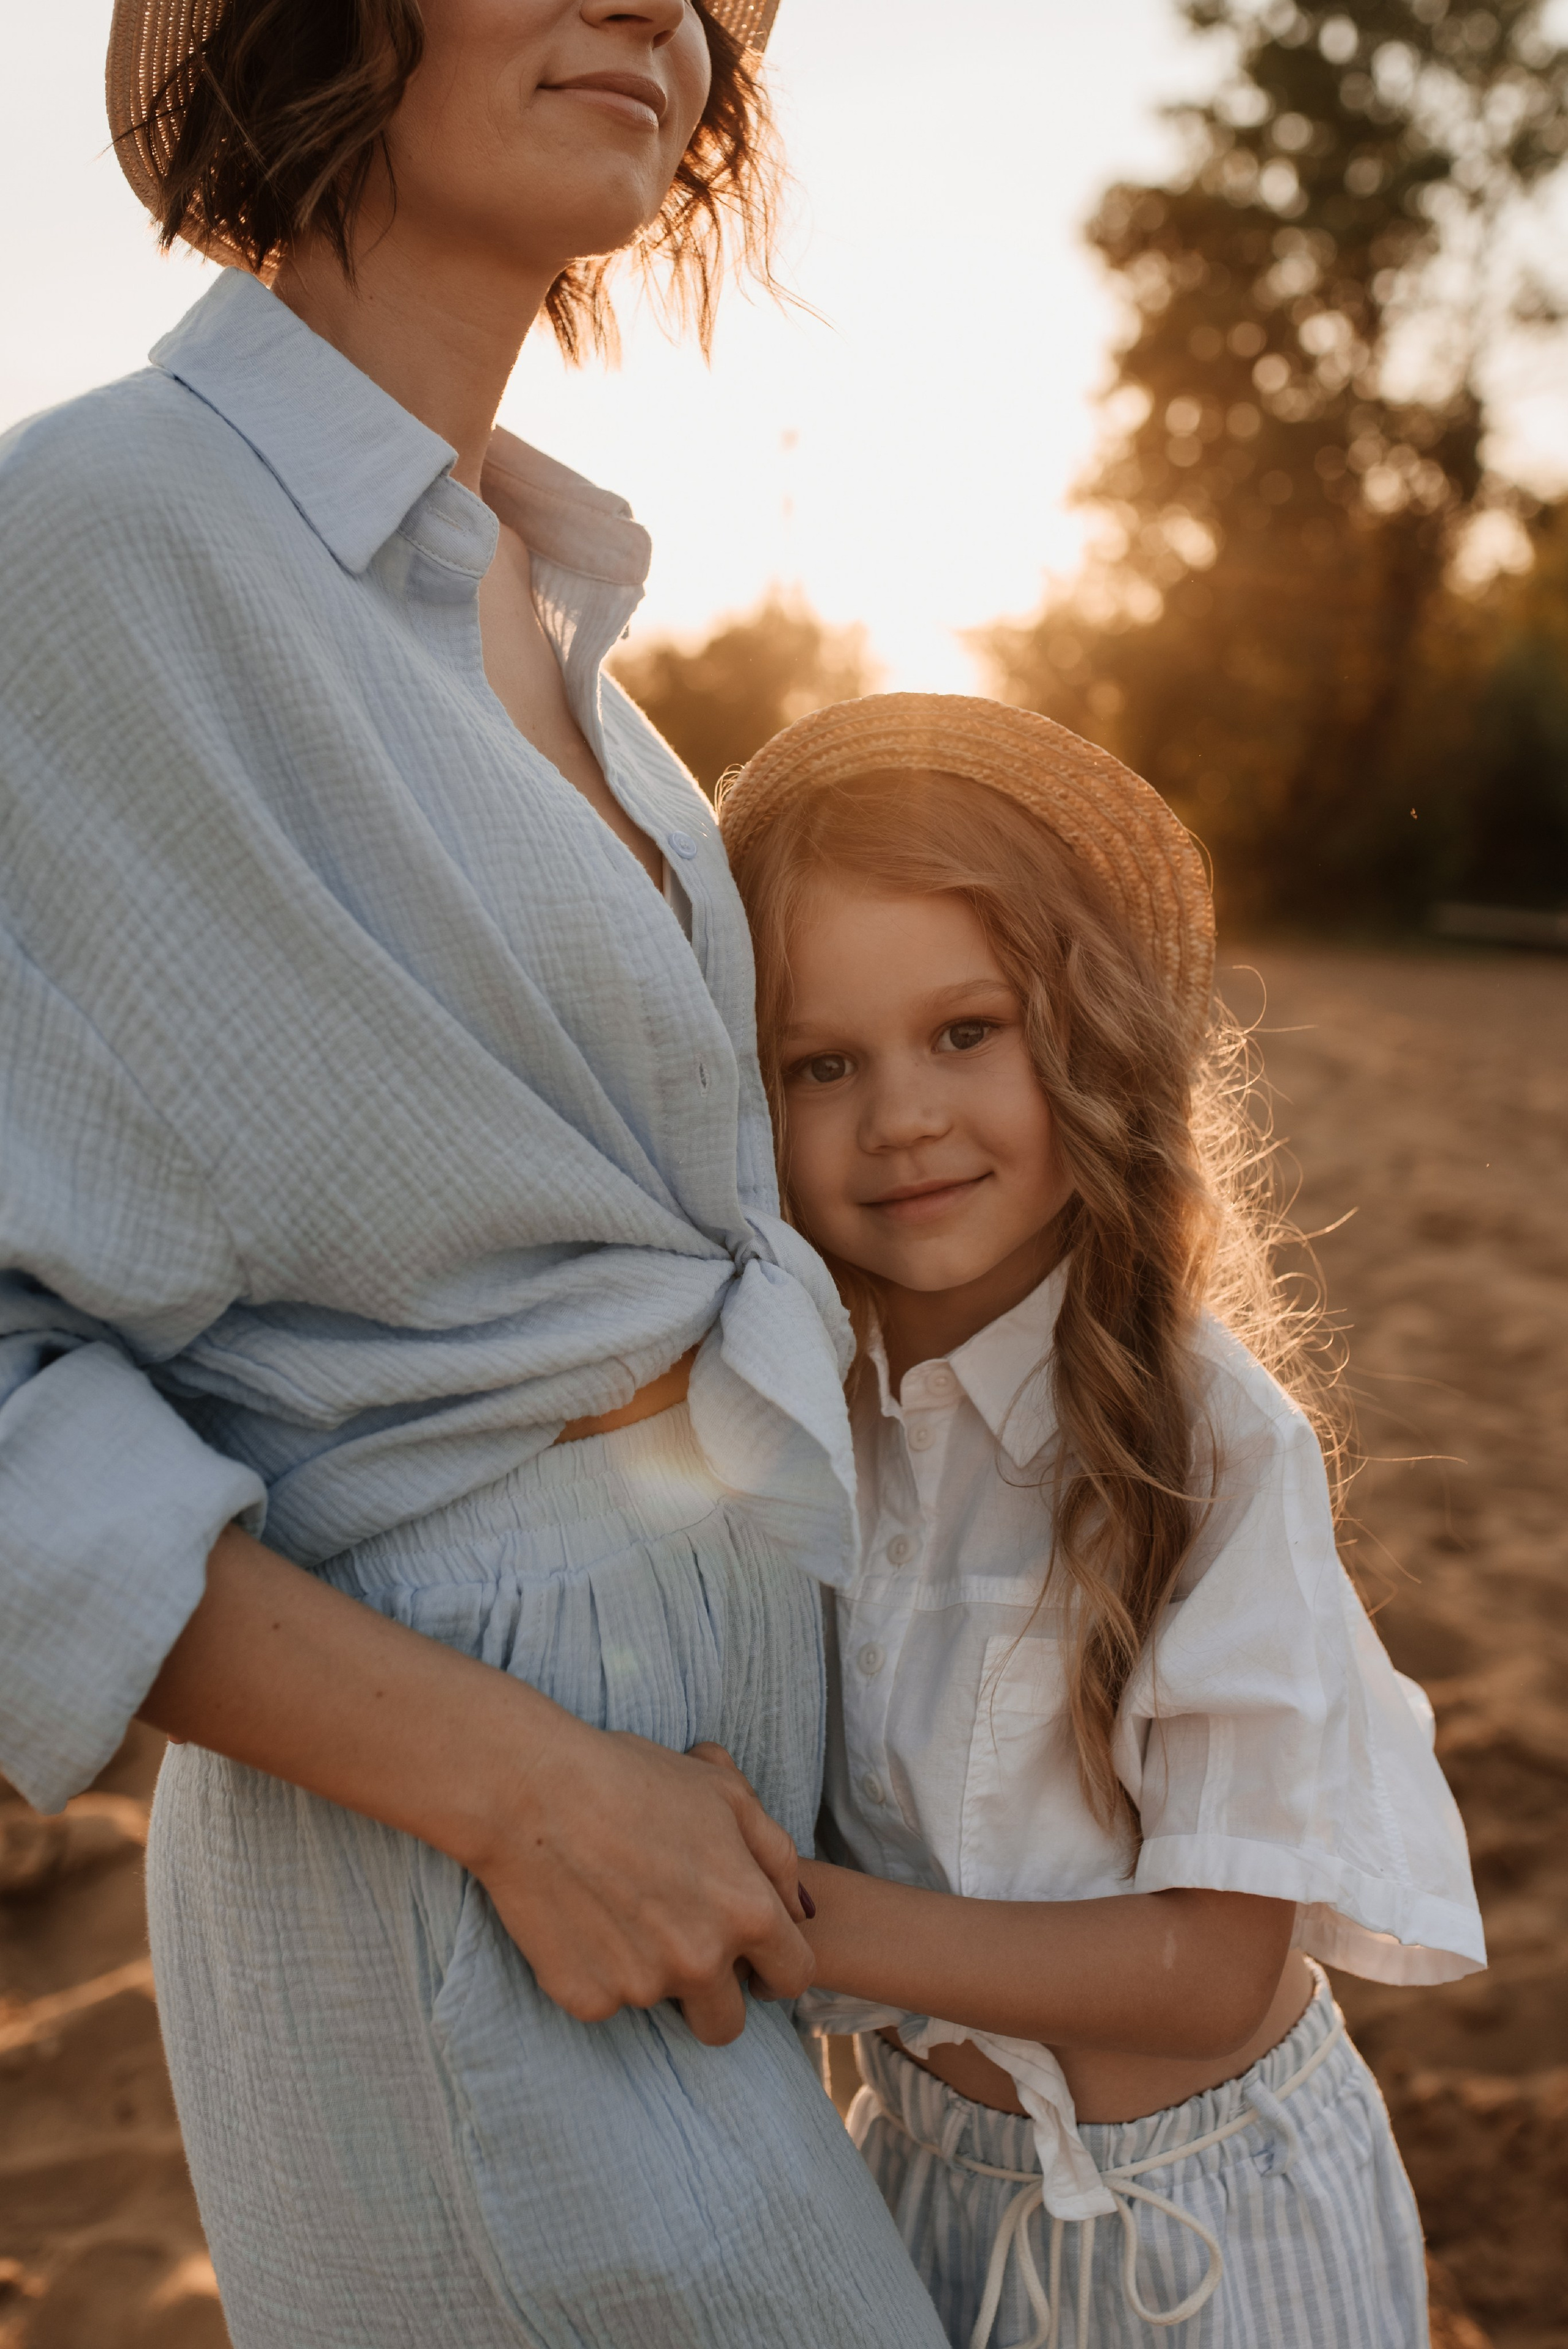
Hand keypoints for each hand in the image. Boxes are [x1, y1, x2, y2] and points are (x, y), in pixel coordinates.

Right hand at [468, 1717, 815, 2046]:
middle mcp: (701, 1962)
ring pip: (661, 2005)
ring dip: (652, 1973)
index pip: (794, 1979)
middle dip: (716, 1997)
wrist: (531, 1791)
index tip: (753, 1960)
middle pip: (727, 2023)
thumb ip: (777, 1857)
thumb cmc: (631, 1777)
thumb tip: (799, 1910)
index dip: (776, 1968)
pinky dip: (599, 1970)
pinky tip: (583, 1917)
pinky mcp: (586, 1998)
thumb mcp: (724, 1794)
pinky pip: (605, 2000)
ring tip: (621, 1907)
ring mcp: (641, 1987)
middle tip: (682, 1945)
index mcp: (747, 1914)